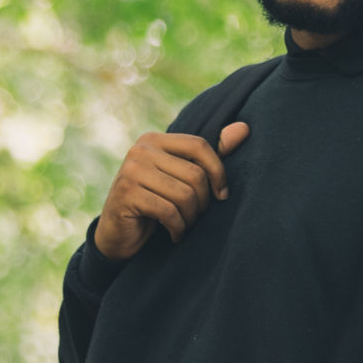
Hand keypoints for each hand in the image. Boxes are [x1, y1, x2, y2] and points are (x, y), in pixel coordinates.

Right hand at [93, 123, 249, 259]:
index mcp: (155, 140)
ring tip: (185, 225)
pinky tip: (175, 234)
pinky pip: (168, 211)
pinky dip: (178, 228)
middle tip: (195, 216)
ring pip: (184, 195)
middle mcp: (140, 150)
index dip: (218, 171)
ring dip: (190, 218)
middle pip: (195, 174)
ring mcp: (131, 171)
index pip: (199, 146)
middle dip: (203, 202)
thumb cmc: (156, 202)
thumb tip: (244, 128)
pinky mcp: (126, 194)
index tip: (222, 195)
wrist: (118, 234)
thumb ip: (210, 155)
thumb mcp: (181, 177)